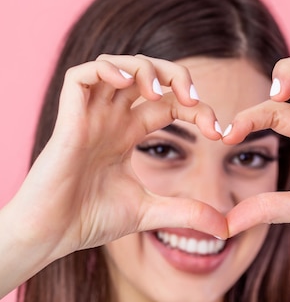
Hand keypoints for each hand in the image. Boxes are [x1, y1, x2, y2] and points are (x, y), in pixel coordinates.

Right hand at [9, 54, 226, 261]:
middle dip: (175, 76)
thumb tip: (225, 228)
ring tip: (160, 92)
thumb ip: (188, 213)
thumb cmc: (91, 219)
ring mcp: (90, 116)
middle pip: (145, 73)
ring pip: (116, 66)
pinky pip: (81, 75)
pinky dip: (106, 69)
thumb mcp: (151, 212)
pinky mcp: (68, 119)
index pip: (169, 103)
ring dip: (144, 69)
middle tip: (194, 99)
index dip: (197, 109)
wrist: (52, 235)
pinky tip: (127, 85)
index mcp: (129, 133)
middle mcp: (111, 118)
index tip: (219, 133)